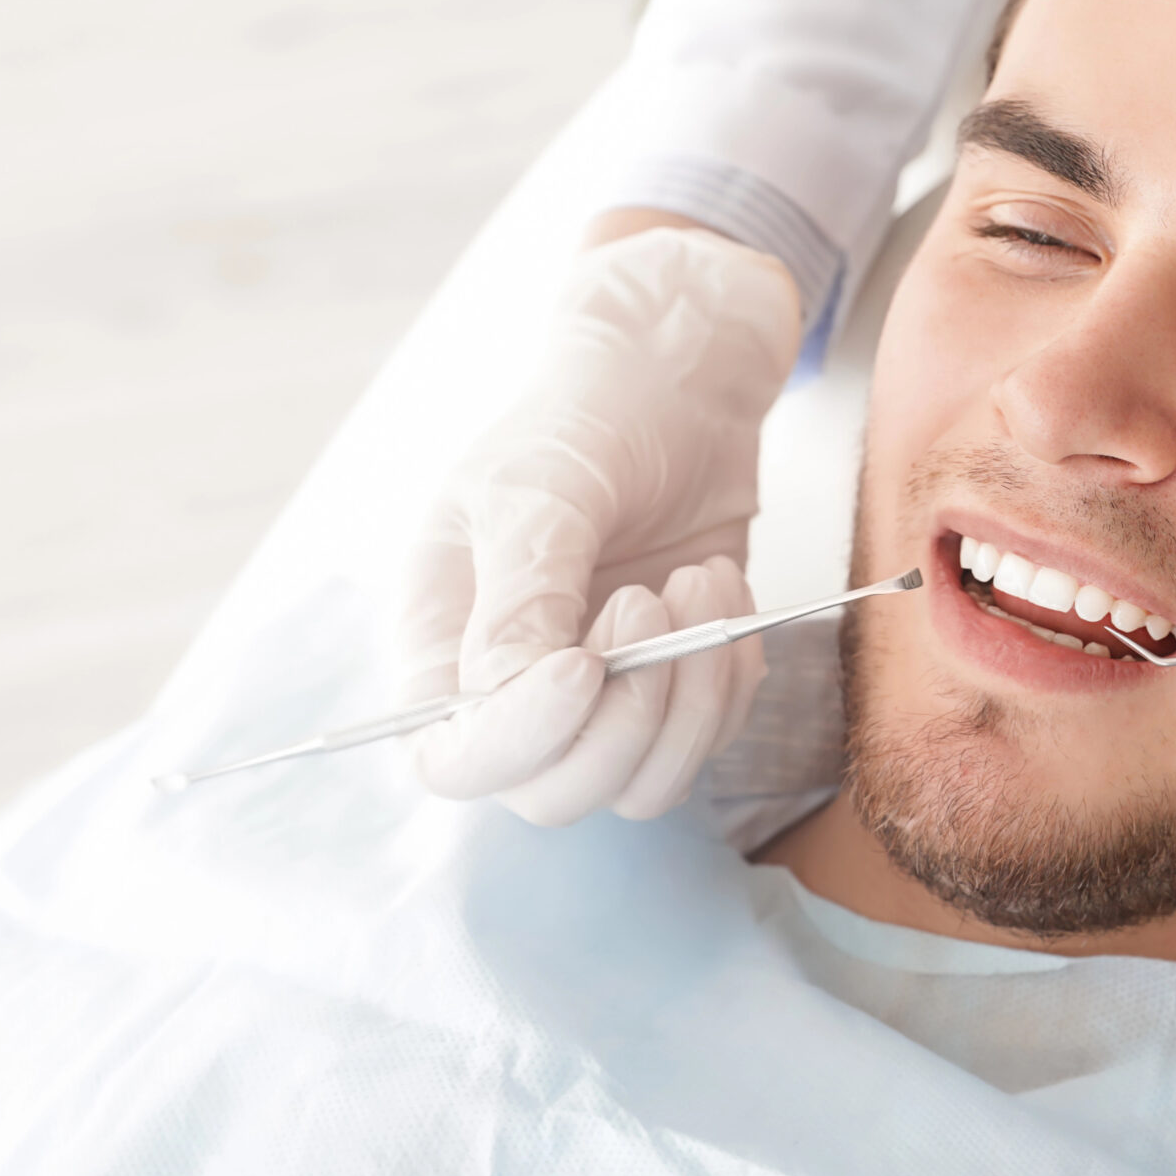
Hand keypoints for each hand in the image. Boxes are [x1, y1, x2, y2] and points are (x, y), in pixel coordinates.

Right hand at [396, 226, 800, 823]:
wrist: (680, 383)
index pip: (454, 760)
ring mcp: (600, 695)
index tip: (585, 664)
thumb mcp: (540, 487)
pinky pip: (707, 739)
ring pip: (642, 783)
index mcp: (444, 642)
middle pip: (554, 792)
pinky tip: (722, 587)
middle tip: (654, 603)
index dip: (521, 740)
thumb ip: (522, 591)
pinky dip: (731, 678)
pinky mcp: (674, 686)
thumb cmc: (589, 417)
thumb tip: (506, 690)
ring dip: (691, 697)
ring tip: (698, 583)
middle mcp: (514, 688)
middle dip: (624, 719)